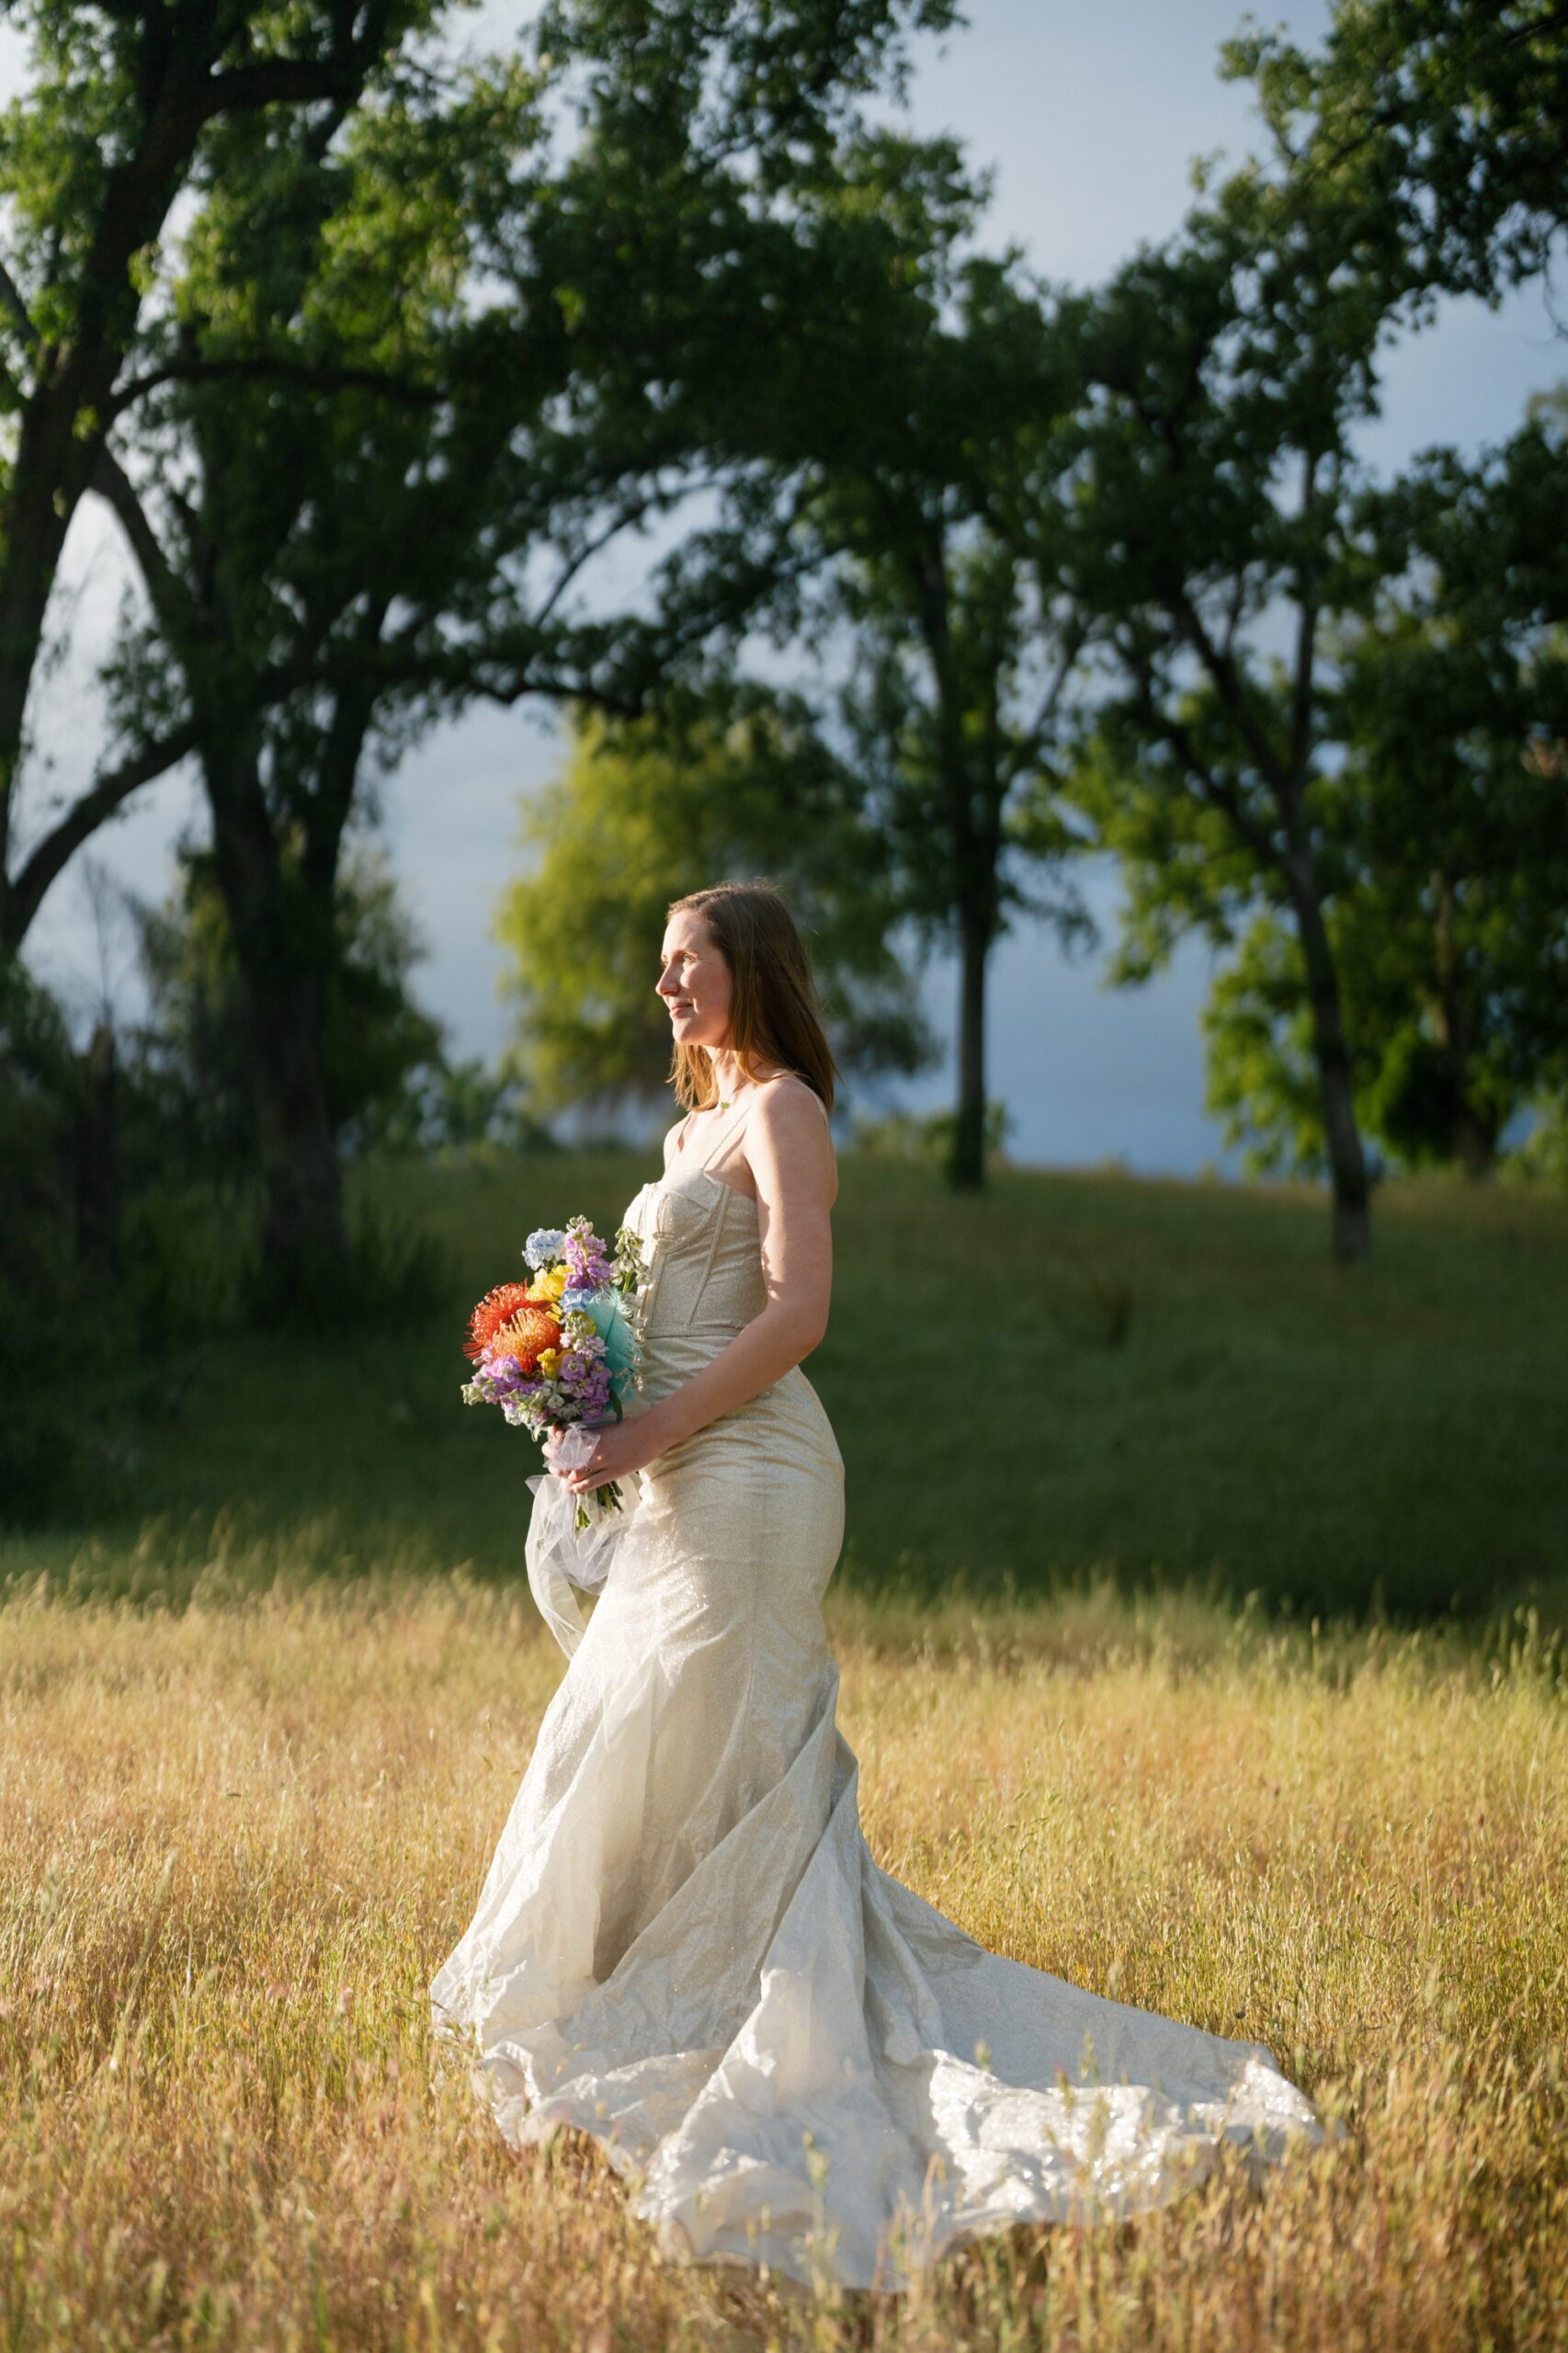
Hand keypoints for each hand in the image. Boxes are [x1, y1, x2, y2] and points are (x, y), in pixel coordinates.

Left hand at [549, 1410, 669, 1493]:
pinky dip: (579, 1487)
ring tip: (563, 1480)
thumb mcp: (609, 1428)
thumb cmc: (633, 1427)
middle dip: (557, 1465)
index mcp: (592, 1434)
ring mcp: (603, 1461)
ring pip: (576, 1472)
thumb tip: (584, 1439)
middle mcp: (594, 1448)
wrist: (652, 1432)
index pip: (565, 1443)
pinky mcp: (613, 1472)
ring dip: (566, 1477)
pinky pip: (592, 1482)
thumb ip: (595, 1435)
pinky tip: (572, 1489)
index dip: (554, 1448)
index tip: (550, 1450)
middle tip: (554, 1469)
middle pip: (567, 1459)